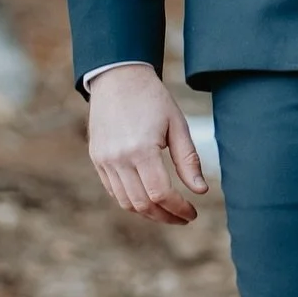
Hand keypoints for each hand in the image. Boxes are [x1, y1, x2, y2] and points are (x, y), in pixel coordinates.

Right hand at [88, 62, 209, 224]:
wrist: (118, 79)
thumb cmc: (153, 99)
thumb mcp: (178, 124)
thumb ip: (188, 159)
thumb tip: (200, 191)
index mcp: (141, 150)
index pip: (161, 194)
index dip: (179, 208)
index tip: (193, 213)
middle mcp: (118, 159)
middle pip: (142, 204)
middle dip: (166, 216)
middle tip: (184, 218)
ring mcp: (104, 161)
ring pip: (126, 202)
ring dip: (148, 213)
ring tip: (168, 211)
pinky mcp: (97, 160)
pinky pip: (114, 191)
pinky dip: (132, 201)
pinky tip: (149, 199)